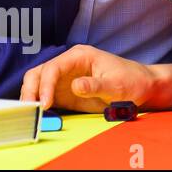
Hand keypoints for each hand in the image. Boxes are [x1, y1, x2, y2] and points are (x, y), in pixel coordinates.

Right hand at [20, 44, 162, 111]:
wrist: (141, 87)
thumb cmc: (132, 81)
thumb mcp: (116, 85)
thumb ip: (96, 86)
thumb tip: (75, 85)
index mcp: (80, 56)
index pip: (53, 67)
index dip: (45, 85)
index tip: (45, 103)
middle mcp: (68, 64)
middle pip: (39, 73)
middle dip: (31, 90)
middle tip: (29, 109)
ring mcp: (65, 78)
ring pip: (37, 83)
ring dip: (31, 97)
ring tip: (30, 113)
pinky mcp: (65, 92)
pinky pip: (45, 96)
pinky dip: (37, 104)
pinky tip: (37, 115)